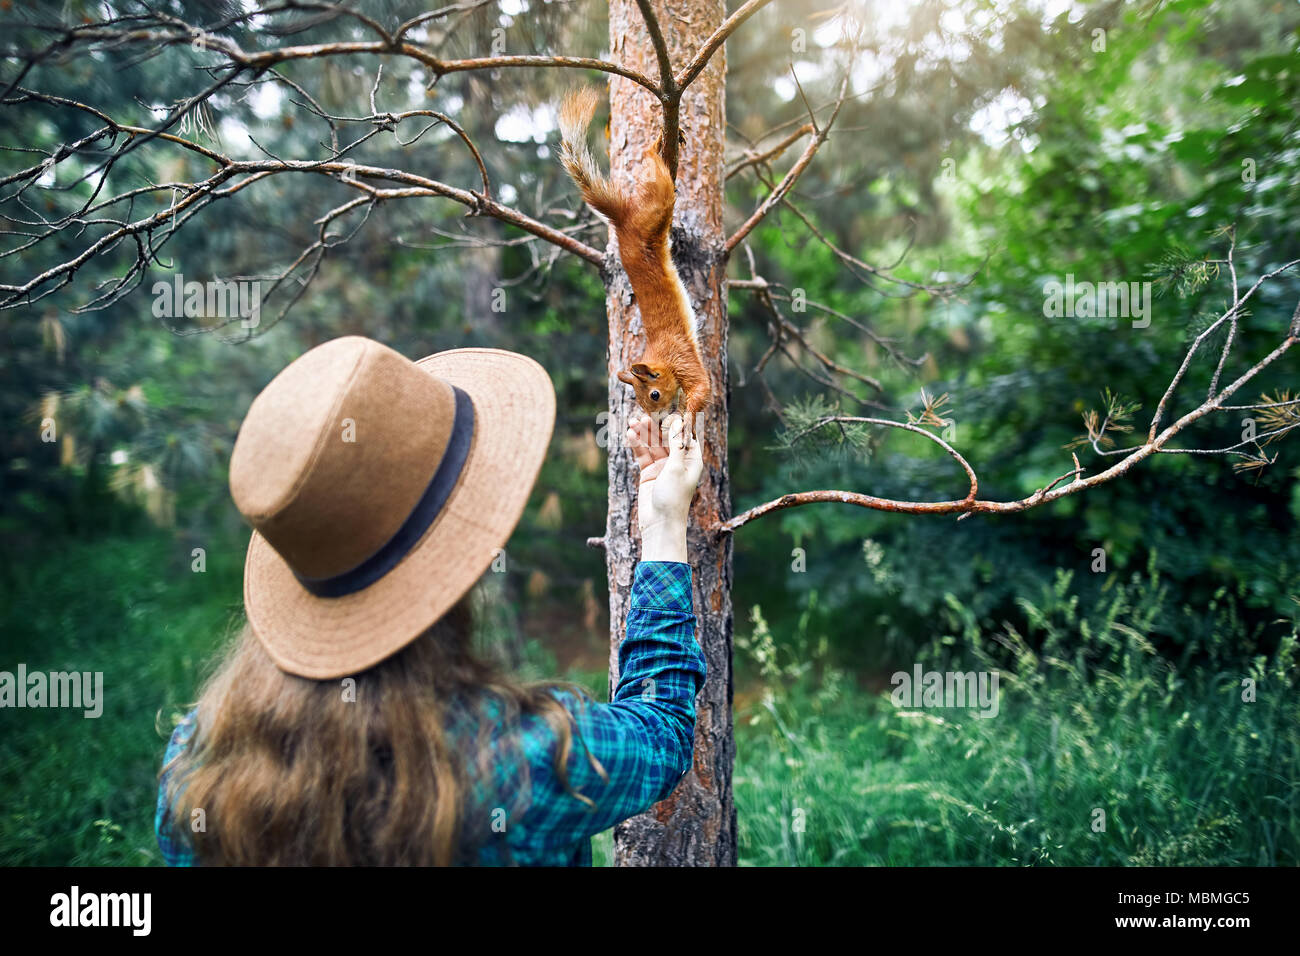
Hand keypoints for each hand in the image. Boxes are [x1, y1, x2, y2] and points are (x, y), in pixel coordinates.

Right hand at [627, 413, 702, 562]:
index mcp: (692, 459)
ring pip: (652, 444)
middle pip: (666, 437)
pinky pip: (642, 454)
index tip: (664, 409)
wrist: (660, 523)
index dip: (674, 422)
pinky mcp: (649, 473)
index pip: (684, 434)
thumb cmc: (674, 498)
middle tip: (643, 415)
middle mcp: (678, 461)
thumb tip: (677, 420)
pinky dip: (636, 445)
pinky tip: (630, 435)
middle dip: (655, 426)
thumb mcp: (676, 467)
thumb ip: (676, 443)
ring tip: (632, 422)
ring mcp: (663, 466)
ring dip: (643, 433)